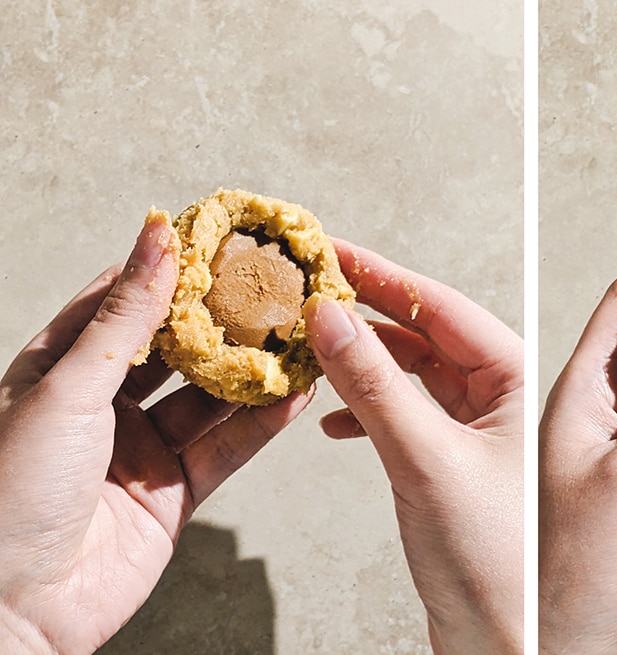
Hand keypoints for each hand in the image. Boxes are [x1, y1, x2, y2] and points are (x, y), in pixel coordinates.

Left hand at [0, 218, 311, 653]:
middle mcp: (97, 409)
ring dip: (251, 370)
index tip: (215, 241)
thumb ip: (125, 317)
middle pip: (173, 351)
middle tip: (270, 285)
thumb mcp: (66, 388)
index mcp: (53, 374)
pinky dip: (261, 422)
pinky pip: (226, 449)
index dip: (166, 272)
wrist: (15, 606)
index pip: (117, 305)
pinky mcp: (173, 495)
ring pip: (208, 399)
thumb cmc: (9, 493)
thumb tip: (158, 237)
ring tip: (297, 334)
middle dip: (221, 320)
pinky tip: (292, 393)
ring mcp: (139, 452)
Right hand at [304, 241, 523, 654]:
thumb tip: (326, 312)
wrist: (518, 649)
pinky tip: (334, 419)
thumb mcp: (426, 463)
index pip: (442, 307)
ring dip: (362, 361)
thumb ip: (374, 386)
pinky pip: (413, 418)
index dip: (379, 274)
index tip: (323, 245)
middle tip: (299, 286)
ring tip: (303, 347)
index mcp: (523, 381)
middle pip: (429, 333)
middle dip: (364, 311)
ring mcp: (489, 436)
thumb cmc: (500, 568)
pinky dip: (371, 410)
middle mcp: (511, 401)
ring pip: (418, 376)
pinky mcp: (466, 472)